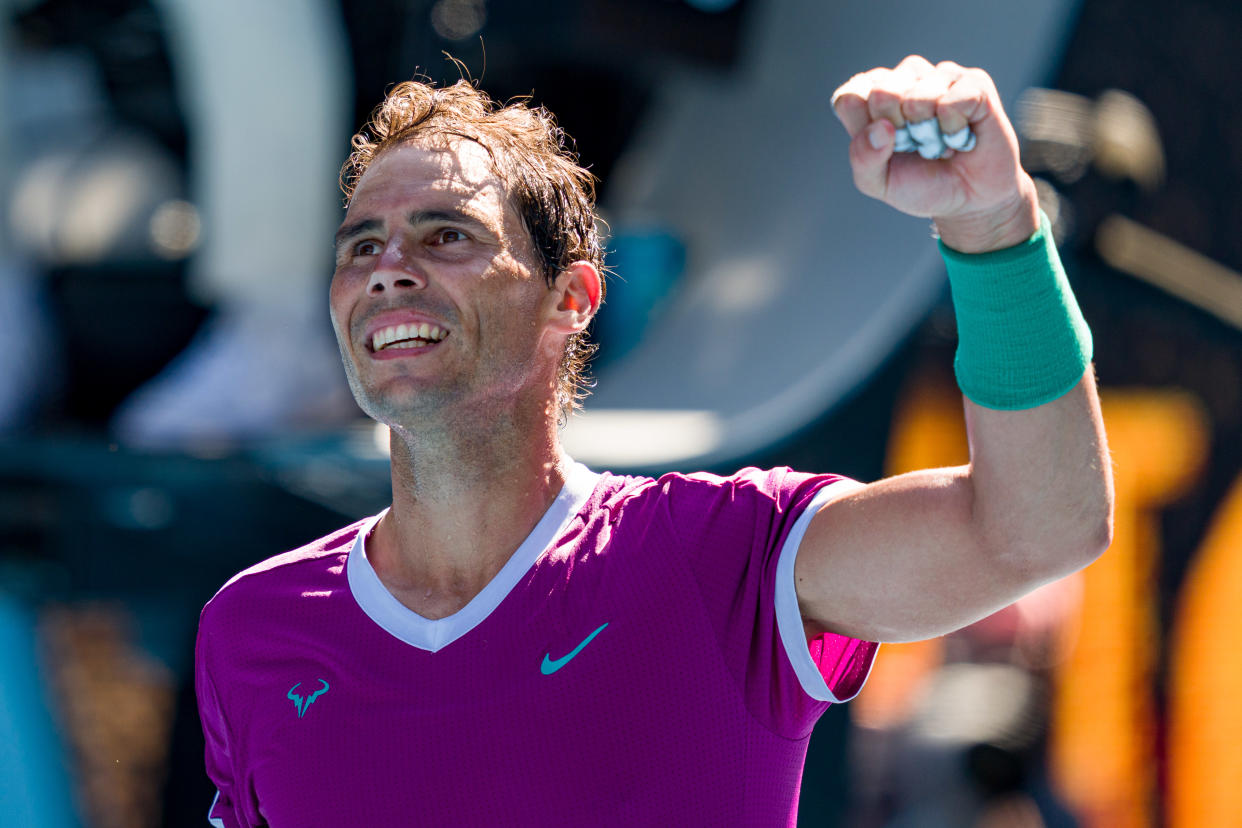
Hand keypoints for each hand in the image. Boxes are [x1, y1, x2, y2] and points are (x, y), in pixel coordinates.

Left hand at [831, 56, 1039, 252]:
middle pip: (881, 93)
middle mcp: (904, 78)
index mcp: (872, 95)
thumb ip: (863, 157)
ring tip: (940, 141)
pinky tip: (961, 136)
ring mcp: (939, 76)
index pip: (849, 97)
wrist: (970, 200)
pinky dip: (954, 132)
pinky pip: (952, 103)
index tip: (884, 147)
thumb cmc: (921, 184)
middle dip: (898, 133)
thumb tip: (881, 128)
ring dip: (929, 135)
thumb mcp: (879, 182)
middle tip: (917, 145)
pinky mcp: (974, 82)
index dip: (864, 129)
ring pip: (917, 98)